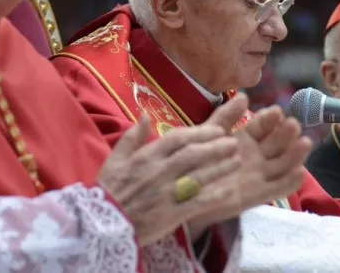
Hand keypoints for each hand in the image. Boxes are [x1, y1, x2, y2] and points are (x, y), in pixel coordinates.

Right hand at [98, 99, 247, 246]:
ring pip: (199, 176)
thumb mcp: (114, 159)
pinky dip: (214, 195)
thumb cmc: (109, 190)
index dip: (200, 133)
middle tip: (233, 142)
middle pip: (193, 154)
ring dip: (221, 167)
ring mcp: (167, 193)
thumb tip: (144, 115)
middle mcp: (159, 172)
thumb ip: (131, 137)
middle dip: (216, 147)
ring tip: (237, 160)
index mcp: (146, 157)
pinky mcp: (172, 214)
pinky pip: (197, 203)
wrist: (101, 225)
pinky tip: (229, 190)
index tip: (217, 130)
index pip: (178, 138)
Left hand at [189, 95, 310, 235]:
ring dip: (295, 154)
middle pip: (277, 143)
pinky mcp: (258, 195)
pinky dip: (289, 182)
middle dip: (286, 133)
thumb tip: (244, 95)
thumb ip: (226, 116)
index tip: (276, 111)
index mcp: (246, 138)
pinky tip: (299, 173)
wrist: (187, 192)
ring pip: (283, 163)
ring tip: (304, 143)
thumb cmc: (198, 160)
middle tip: (293, 124)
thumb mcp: (209, 134)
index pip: (262, 126)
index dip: (270, 119)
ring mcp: (260, 175)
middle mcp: (257, 155)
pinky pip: (277, 188)